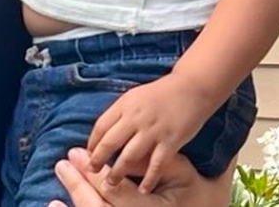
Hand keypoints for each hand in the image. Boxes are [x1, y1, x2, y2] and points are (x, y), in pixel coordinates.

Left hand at [87, 74, 214, 190]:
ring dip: (118, 172)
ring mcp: (153, 130)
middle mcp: (135, 118)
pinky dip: (149, 178)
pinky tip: (143, 189)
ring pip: (129, 155)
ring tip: (110, 184)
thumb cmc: (160, 93)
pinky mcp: (171, 141)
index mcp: (124, 105)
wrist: (191, 88)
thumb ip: (120, 113)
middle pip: (110, 142)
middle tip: (91, 171)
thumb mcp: (134, 97)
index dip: (92, 142)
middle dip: (98, 159)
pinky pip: (157, 164)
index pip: (101, 126)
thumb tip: (103, 131)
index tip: (88, 154)